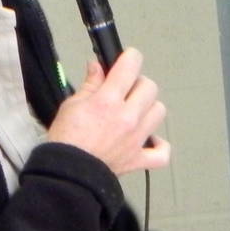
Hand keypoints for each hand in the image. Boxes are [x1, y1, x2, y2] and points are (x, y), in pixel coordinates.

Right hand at [47, 49, 170, 174]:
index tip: (128, 58)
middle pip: (150, 88)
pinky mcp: (140, 158)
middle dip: (138, 83)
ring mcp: (137, 138)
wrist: (68, 172)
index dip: (130, 58)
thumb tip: (97, 66)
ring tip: (135, 112)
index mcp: (109, 101)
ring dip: (149, 108)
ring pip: (159, 112)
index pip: (130, 67)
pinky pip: (163, 153)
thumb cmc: (66, 138)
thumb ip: (90, 84)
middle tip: (125, 89)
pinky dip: (159, 146)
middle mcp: (128, 117)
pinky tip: (149, 140)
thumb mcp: (72, 104)